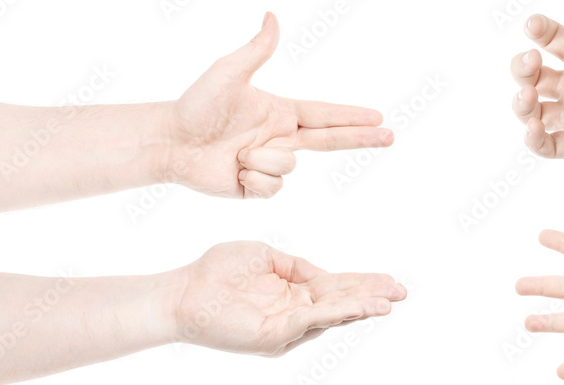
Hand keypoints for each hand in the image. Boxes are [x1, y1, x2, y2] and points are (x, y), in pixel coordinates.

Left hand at [165, 12, 392, 198]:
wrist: (173, 142)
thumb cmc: (197, 104)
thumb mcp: (228, 73)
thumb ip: (257, 50)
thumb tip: (273, 17)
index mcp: (280, 113)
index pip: (325, 115)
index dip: (352, 116)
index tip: (378, 117)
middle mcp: (280, 138)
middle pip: (330, 141)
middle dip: (361, 138)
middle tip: (390, 136)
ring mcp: (270, 164)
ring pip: (289, 167)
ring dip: (262, 159)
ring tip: (235, 153)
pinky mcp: (258, 188)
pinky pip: (273, 187)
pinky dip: (253, 177)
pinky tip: (234, 171)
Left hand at [172, 241, 405, 355]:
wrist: (181, 292)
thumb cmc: (217, 271)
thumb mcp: (266, 257)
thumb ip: (297, 266)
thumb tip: (323, 274)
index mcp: (294, 294)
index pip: (336, 288)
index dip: (364, 284)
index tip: (390, 281)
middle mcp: (294, 315)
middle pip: (341, 305)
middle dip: (372, 298)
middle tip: (402, 293)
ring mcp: (285, 329)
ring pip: (331, 317)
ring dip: (361, 308)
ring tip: (388, 302)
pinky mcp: (273, 338)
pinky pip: (311, 322)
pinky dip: (337, 313)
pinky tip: (358, 306)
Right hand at [511, 4, 563, 158]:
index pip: (550, 40)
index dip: (538, 31)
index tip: (534, 27)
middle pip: (533, 75)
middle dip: (522, 67)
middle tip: (532, 61)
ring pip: (533, 111)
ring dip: (521, 104)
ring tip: (528, 96)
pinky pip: (549, 146)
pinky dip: (534, 140)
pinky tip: (534, 128)